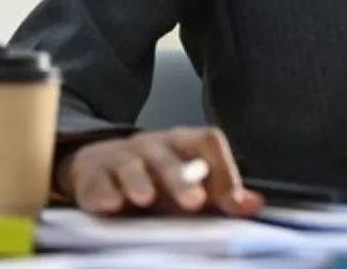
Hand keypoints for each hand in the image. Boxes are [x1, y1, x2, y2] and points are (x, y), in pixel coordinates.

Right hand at [58, 128, 263, 216]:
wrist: (97, 165)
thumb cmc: (152, 177)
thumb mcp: (186, 181)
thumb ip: (219, 193)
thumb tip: (254, 205)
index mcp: (182, 144)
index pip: (208, 142)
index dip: (223, 170)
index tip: (234, 203)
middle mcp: (152, 146)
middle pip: (168, 156)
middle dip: (181, 179)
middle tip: (194, 203)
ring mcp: (120, 158)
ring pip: (130, 165)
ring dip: (139, 181)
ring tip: (144, 199)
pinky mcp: (91, 176)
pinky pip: (96, 182)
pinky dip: (102, 193)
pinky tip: (109, 205)